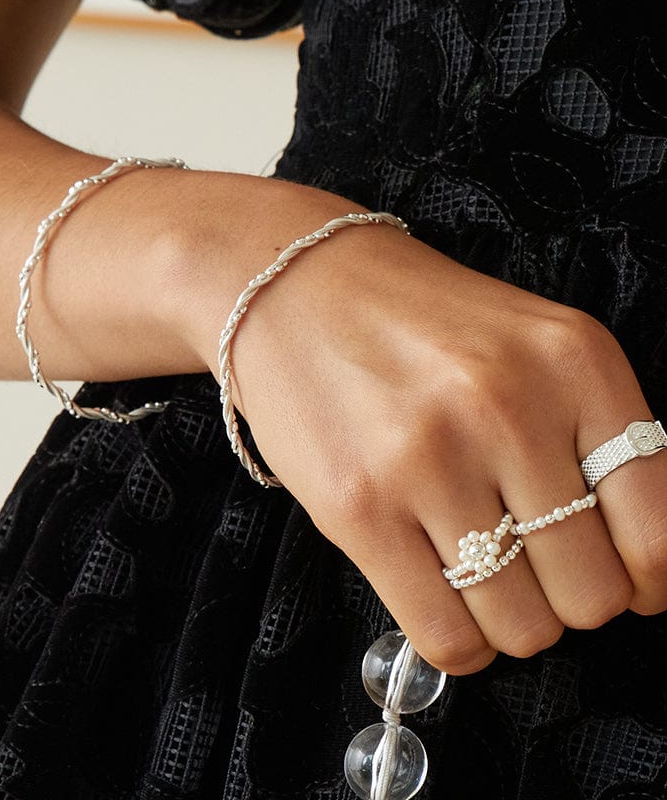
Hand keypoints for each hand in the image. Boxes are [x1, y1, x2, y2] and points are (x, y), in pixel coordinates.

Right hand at [200, 217, 665, 674]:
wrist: (293, 285)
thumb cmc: (413, 322)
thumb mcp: (529, 344)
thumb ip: (587, 435)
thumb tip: (632, 567)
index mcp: (574, 363)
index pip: (656, 532)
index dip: (643, 579)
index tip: (618, 579)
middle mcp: (508, 409)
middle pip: (590, 592)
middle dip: (564, 597)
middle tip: (525, 563)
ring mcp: (428, 460)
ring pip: (520, 626)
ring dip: (504, 617)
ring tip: (472, 569)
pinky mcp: (359, 506)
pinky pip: (445, 634)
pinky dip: (455, 638)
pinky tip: (438, 595)